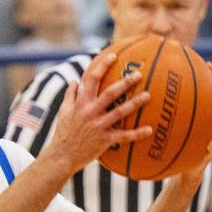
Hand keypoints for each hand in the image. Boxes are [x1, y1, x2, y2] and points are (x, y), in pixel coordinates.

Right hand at [46, 50, 152, 173]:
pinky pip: (123, 136)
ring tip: (148, 95)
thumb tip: (75, 80)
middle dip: (125, 82)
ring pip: (119, 112)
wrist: (62, 156)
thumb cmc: (63, 133)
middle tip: (139, 74)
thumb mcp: (63, 111)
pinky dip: (137, 134)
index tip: (113, 55)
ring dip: (134, 103)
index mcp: (81, 103)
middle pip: (110, 93)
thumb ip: (70, 95)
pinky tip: (149, 129)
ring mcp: (98, 126)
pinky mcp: (104, 140)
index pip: (91, 79)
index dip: (102, 66)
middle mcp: (90, 112)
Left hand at [172, 69, 211, 185]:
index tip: (208, 64)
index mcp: (205, 116)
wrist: (183, 169)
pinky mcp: (209, 156)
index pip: (210, 94)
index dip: (211, 79)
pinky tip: (210, 145)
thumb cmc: (175, 145)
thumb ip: (165, 113)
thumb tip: (147, 92)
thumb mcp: (169, 128)